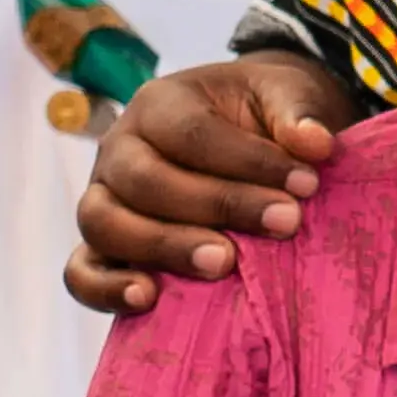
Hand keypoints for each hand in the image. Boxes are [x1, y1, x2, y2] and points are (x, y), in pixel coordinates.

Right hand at [64, 49, 348, 311]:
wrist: (244, 136)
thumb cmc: (261, 117)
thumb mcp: (284, 96)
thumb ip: (297, 115)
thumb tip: (316, 143)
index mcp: (159, 104)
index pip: (191, 133)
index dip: (249, 162)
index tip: (308, 185)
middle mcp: (119, 148)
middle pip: (145, 180)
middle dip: (218, 205)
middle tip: (284, 224)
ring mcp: (102, 198)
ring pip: (105, 224)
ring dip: (165, 247)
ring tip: (226, 265)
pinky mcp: (100, 247)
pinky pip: (81, 272)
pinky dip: (104, 289)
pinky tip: (148, 299)